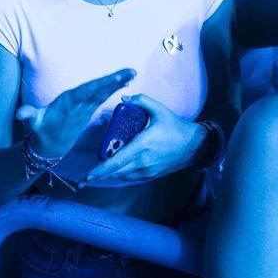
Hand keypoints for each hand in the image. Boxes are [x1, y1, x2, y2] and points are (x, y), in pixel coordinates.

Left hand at [16, 68, 135, 159]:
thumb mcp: (33, 124)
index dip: (101, 83)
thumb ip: (29, 115)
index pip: (87, 89)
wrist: (45, 139)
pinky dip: (114, 89)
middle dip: (114, 79)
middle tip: (130, 71)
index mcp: (68, 99)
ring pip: (103, 89)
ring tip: (132, 73)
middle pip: (98, 86)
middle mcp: (77, 97)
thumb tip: (21, 113)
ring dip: (117, 81)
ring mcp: (83, 101)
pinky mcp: (88, 106)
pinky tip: (125, 83)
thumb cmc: (40, 131)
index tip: (114, 78)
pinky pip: (103, 95)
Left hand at [83, 95, 205, 183]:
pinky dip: (121, 175)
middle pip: (116, 172)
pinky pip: (131, 177)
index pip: (117, 161)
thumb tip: (124, 98)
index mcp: (142, 145)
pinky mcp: (151, 175)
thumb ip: (141, 100)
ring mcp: (147, 170)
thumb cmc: (175, 127)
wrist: (193, 146)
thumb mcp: (160, 110)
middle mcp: (143, 161)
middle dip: (99, 176)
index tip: (88, 174)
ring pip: (122, 176)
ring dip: (109, 175)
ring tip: (96, 175)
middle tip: (84, 179)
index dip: (101, 169)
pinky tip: (114, 172)